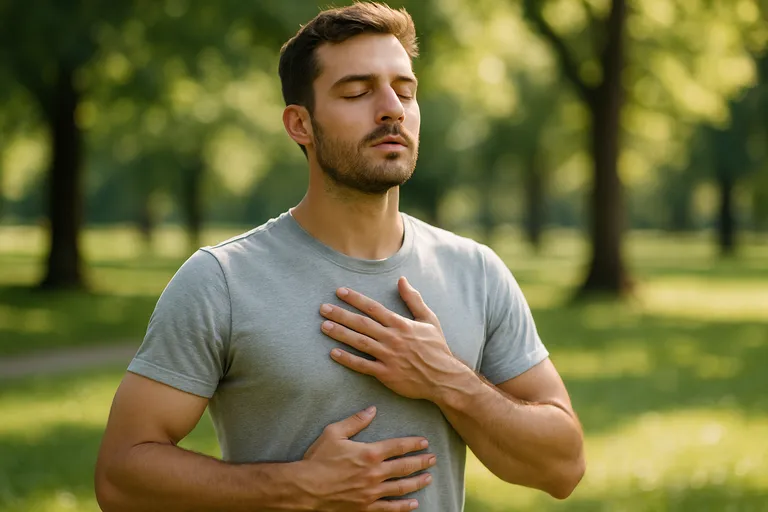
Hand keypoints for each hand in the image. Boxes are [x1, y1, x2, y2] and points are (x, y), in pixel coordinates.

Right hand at [300, 406, 434, 510]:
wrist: (305, 488)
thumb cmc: (317, 459)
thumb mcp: (334, 433)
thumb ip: (355, 421)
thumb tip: (372, 410)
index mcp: (369, 453)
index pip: (398, 446)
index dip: (413, 444)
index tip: (424, 442)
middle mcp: (375, 473)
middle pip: (404, 467)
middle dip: (421, 462)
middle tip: (433, 459)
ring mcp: (372, 493)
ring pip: (401, 487)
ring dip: (417, 482)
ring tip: (428, 479)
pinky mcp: (365, 508)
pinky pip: (389, 508)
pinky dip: (403, 507)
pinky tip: (413, 504)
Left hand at [319, 277, 470, 401]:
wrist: (444, 378)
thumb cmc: (437, 348)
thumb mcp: (429, 320)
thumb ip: (414, 299)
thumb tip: (402, 279)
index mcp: (401, 324)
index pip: (373, 308)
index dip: (355, 299)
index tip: (339, 292)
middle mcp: (392, 338)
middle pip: (362, 324)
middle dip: (341, 314)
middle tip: (323, 308)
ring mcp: (388, 356)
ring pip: (360, 342)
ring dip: (340, 333)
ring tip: (324, 326)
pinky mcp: (386, 374)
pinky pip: (363, 365)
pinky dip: (348, 359)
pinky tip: (334, 353)